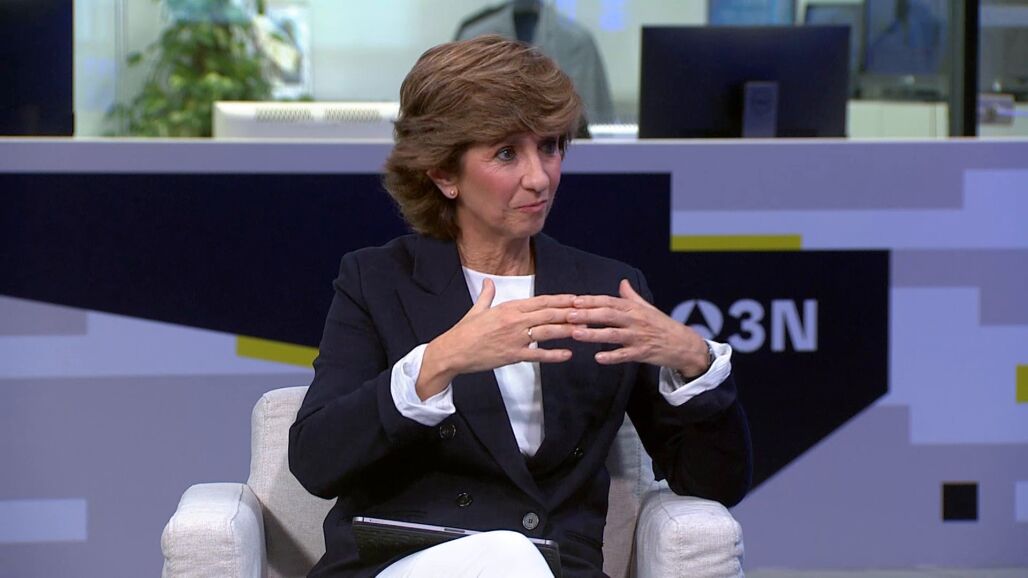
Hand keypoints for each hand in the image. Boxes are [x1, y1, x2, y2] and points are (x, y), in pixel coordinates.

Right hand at [416, 279, 578, 399]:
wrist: (453, 351)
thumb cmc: (464, 331)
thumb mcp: (477, 309)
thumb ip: (487, 295)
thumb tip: (488, 281)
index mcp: (508, 307)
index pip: (541, 300)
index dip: (561, 299)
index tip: (577, 298)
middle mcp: (514, 320)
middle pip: (549, 313)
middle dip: (571, 311)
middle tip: (589, 311)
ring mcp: (515, 338)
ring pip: (547, 331)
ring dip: (567, 330)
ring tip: (585, 329)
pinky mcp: (513, 355)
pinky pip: (537, 354)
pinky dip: (553, 354)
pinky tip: (567, 354)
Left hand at [568, 279, 710, 375]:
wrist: (683, 344)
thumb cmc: (662, 325)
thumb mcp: (648, 308)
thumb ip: (632, 296)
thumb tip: (622, 282)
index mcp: (634, 309)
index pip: (609, 301)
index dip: (591, 301)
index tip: (574, 300)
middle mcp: (635, 321)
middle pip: (608, 315)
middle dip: (588, 315)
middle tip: (569, 315)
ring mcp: (638, 337)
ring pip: (613, 335)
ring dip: (594, 334)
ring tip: (576, 333)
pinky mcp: (642, 353)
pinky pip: (624, 355)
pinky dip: (611, 357)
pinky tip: (598, 358)